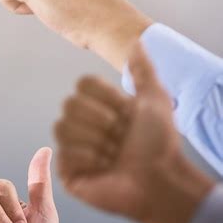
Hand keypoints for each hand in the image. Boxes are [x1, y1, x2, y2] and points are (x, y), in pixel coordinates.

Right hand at [55, 42, 214, 222]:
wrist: (160, 179)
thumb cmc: (161, 143)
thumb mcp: (156, 99)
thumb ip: (143, 70)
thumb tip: (137, 42)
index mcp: (102, 107)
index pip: (82, 85)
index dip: (105, 97)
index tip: (127, 113)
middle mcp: (86, 127)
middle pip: (68, 104)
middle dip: (101, 121)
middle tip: (120, 137)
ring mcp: (74, 150)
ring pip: (62, 127)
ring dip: (95, 141)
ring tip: (113, 155)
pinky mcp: (68, 173)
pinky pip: (64, 154)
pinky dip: (88, 160)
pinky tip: (104, 169)